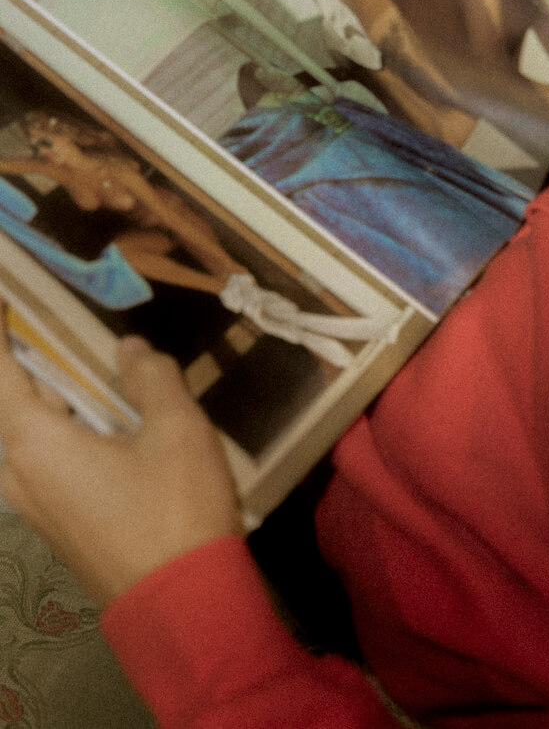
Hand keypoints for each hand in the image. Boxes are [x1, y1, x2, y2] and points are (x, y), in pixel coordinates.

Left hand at [0, 318, 242, 606]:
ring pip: (21, 436)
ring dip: (38, 397)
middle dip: (16, 363)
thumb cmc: (174, 508)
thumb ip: (149, 378)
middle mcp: (20, 473)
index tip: (2, 292)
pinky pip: (39, 459)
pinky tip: (92, 416)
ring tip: (67, 362)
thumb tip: (127, 349)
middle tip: (35, 320)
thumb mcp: (175, 429)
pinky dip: (53, 425)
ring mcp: (37, 504)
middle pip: (5, 405)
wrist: (181, 605)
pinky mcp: (58, 522)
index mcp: (35, 443)